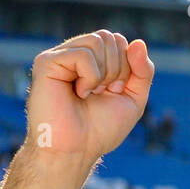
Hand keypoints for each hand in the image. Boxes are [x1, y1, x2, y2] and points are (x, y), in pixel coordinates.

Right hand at [25, 31, 153, 165]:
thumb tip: (139, 42)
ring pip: (98, 41)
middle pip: (109, 37)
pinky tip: (79, 93)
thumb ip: (142, 72)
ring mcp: (59, 57)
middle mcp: (74, 55)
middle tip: (102, 93)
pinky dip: (90, 77)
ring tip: (89, 94)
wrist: (76, 151)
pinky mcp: (46, 62)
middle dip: (118, 69)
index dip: (127, 66)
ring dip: (105, 74)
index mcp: (92, 61)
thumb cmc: (100, 130)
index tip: (115, 91)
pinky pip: (83, 54)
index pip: (118, 41)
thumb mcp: (133, 99)